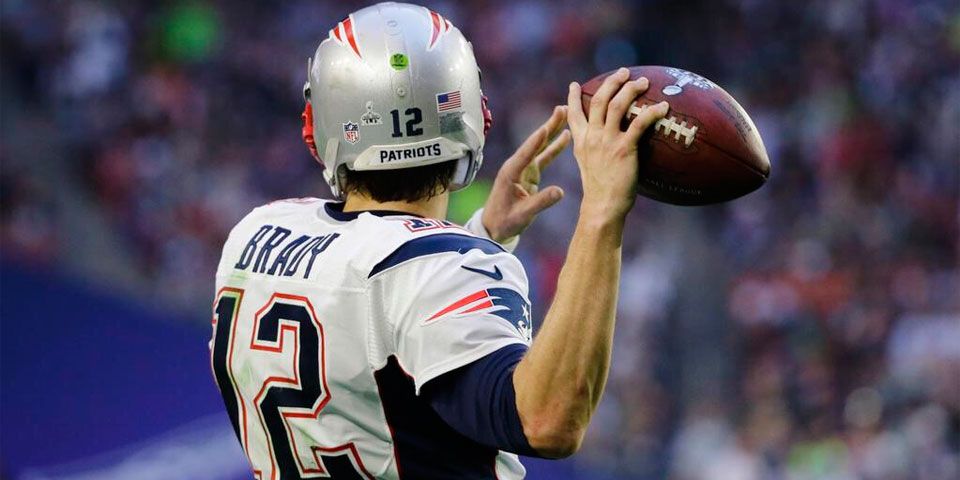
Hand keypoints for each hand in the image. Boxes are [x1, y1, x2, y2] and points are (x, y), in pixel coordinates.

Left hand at [481, 106, 570, 242]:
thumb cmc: (505, 221)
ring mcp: (523, 168)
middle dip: (549, 125)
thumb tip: (561, 191)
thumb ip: (541, 202)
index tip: (547, 127)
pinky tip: (565, 136)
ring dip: (553, 131)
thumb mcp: (523, 214)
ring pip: (541, 146)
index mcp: (511, 173)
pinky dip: (554, 146)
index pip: (526, 153)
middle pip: (535, 142)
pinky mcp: (529, 173)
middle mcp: (517, 166)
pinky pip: (544, 156)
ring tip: (565, 115)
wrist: (495, 227)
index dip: (537, 140)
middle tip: (562, 109)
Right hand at [566, 68, 668, 221]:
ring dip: (630, 89)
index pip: (573, 114)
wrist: (602, 207)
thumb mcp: (589, 167)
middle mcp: (591, 137)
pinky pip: (639, 124)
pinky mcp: (623, 149)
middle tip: (624, 72)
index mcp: (581, 142)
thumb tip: (605, 145)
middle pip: (598, 100)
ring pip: (616, 105)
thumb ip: (593, 151)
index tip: (574, 85)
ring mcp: (606, 142)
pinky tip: (662, 107)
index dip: (572, 98)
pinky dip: (652, 112)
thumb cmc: (600, 191)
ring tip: (643, 82)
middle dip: (611, 82)